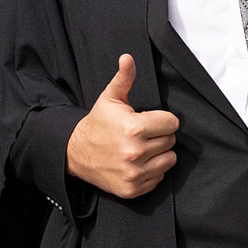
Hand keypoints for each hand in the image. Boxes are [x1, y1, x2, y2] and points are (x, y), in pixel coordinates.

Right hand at [66, 54, 178, 198]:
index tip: (149, 120)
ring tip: (142, 147)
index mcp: (134, 128)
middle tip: (143, 134)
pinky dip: (152, 171)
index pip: (172, 123)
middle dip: (160, 135)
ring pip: (169, 160)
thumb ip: (124, 78)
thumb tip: (128, 57)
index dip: (162, 119)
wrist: (75, 154)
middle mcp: (135, 152)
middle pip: (171, 140)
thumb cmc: (98, 123)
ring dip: (159, 154)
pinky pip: (159, 178)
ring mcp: (134, 173)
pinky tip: (138, 163)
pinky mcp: (132, 190)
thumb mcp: (110, 98)